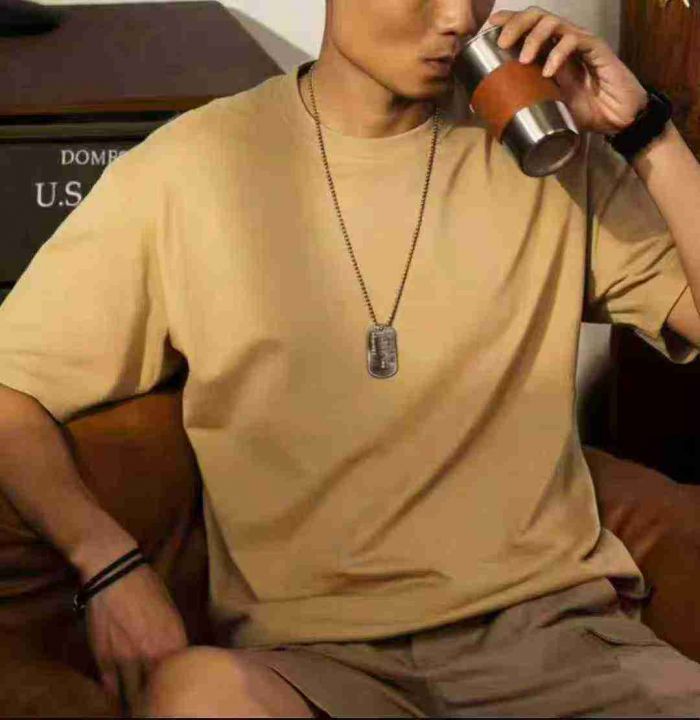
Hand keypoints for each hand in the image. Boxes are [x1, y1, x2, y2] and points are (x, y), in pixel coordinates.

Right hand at [81, 562, 188, 713]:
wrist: (115, 574)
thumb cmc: (148, 586)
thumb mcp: (172, 612)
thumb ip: (173, 639)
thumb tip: (176, 657)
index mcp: (174, 642)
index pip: (181, 677)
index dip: (178, 686)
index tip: (176, 692)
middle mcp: (153, 656)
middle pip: (157, 692)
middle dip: (157, 699)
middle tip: (156, 702)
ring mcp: (127, 660)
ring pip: (133, 696)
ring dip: (136, 701)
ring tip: (138, 704)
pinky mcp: (104, 660)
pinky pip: (111, 688)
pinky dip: (115, 694)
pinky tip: (118, 695)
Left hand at [487, 6, 648, 135]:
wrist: (617, 119)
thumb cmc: (583, 111)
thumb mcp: (546, 106)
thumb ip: (524, 100)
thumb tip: (492, 108)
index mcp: (549, 51)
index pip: (528, 26)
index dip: (509, 21)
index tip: (491, 26)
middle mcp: (563, 41)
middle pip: (537, 16)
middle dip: (516, 24)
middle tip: (502, 43)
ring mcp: (580, 42)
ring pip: (553, 22)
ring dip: (534, 37)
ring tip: (523, 59)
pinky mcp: (596, 48)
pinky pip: (574, 40)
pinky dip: (557, 54)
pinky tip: (548, 72)